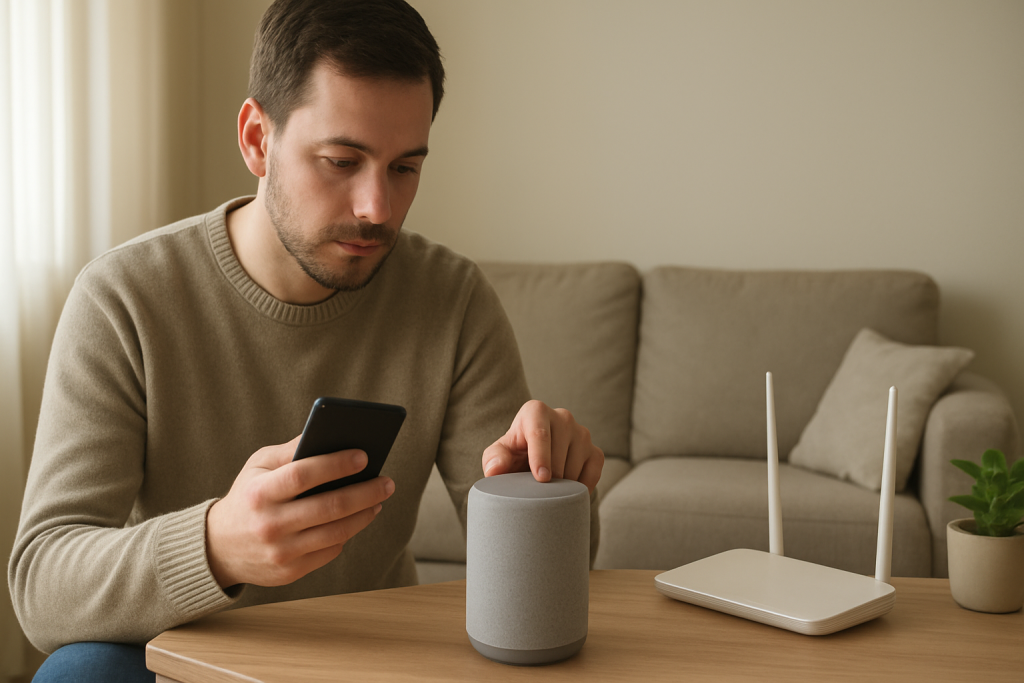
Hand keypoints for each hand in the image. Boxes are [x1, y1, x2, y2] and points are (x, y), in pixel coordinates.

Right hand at [206, 435, 394, 588]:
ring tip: (379, 499)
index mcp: (259, 492)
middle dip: (365, 492)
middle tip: (387, 482)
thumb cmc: (247, 496)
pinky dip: (347, 533)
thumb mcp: (258, 467)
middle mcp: (269, 524)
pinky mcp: (290, 572)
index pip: (303, 475)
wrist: (217, 548)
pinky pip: (330, 551)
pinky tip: (358, 519)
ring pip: (336, 533)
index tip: (364, 456)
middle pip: (329, 507)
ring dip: (365, 514)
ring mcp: (280, 552)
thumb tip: (331, 435)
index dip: (336, 464)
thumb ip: (292, 450)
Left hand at [482, 400, 603, 491]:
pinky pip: (593, 474)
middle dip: (547, 478)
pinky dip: (581, 488)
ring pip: (575, 466)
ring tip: (548, 491)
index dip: (540, 458)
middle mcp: (562, 417)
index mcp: (536, 411)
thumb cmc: (515, 455)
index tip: (541, 479)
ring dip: (562, 485)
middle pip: (558, 454)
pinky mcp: (595, 451)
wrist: (536, 462)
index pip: (540, 434)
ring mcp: (582, 433)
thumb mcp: (500, 455)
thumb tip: (495, 469)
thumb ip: (494, 460)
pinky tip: (567, 492)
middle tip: (536, 492)